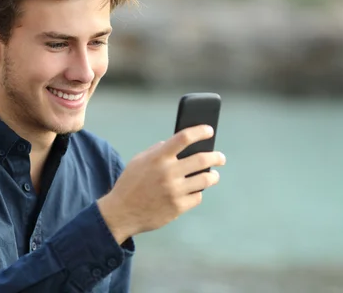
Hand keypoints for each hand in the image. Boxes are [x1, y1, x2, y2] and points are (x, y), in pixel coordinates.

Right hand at [97, 125, 225, 243]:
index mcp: (158, 157)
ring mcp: (174, 191)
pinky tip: (195, 191)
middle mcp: (168, 172)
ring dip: (213, 176)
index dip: (200, 131)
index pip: (184, 138)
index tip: (209, 130)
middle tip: (220, 157)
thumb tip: (176, 143)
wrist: (122, 212)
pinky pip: (197, 197)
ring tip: (213, 174)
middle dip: (216, 157)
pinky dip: (197, 192)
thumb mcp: (139, 161)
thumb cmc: (130, 184)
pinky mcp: (178, 207)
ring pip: (206, 179)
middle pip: (202, 159)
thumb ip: (157, 150)